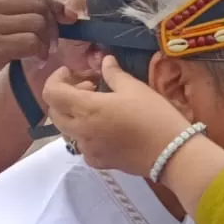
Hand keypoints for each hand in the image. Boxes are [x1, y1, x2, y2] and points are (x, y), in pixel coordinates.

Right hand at [0, 0, 73, 109]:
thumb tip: (35, 15)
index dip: (50, 3)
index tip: (64, 18)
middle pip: (36, 1)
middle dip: (53, 22)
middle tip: (50, 43)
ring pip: (37, 21)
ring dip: (46, 40)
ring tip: (39, 54)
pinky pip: (31, 42)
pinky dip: (39, 53)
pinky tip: (34, 61)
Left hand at [43, 58, 190, 176]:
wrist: (172, 154)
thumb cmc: (154, 116)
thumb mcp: (134, 88)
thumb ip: (113, 73)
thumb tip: (105, 61)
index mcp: (86, 109)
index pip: (51, 92)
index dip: (57, 78)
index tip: (74, 73)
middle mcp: (80, 131)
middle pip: (54, 111)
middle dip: (65, 96)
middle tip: (88, 87)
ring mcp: (88, 149)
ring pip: (66, 129)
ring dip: (74, 114)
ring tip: (99, 107)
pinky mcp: (98, 162)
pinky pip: (82, 145)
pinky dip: (86, 133)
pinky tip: (105, 128)